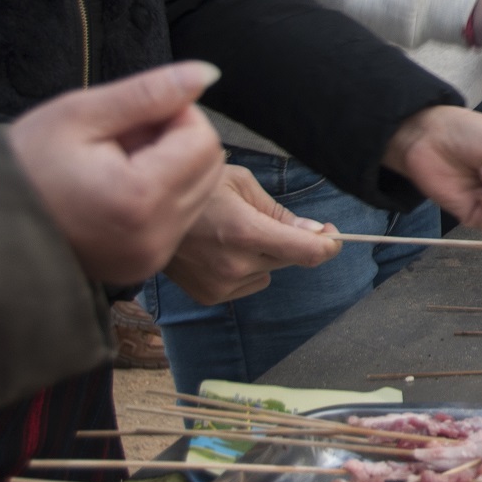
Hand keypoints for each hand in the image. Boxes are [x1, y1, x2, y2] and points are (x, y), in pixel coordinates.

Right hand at [7, 61, 228, 284]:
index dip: (173, 115)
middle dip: (174, 142)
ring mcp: (150, 258)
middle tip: (120, 139)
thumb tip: (208, 74)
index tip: (130, 118)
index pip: (202, 139)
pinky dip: (159, 196)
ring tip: (113, 164)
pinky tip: (114, 189)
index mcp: (140, 200)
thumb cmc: (23, 165)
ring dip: (169, 168)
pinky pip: (178, 219)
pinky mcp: (143, 268)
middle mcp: (154, 238)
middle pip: (207, 166)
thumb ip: (150, 93)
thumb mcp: (79, 114)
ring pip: (198, 192)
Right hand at [162, 165, 342, 304]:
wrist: (146, 213)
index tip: (335, 237)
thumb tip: (316, 232)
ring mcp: (221, 284)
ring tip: (234, 233)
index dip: (329, 246)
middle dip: (291, 241)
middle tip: (269, 220)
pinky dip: (247, 269)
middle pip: (290, 259)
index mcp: (246, 232)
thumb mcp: (242, 184)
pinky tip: (222, 250)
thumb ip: (280, 212)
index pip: (307, 252)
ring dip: (265, 255)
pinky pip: (249, 283)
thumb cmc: (196, 190)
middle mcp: (235, 264)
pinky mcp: (210, 296)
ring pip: (269, 271)